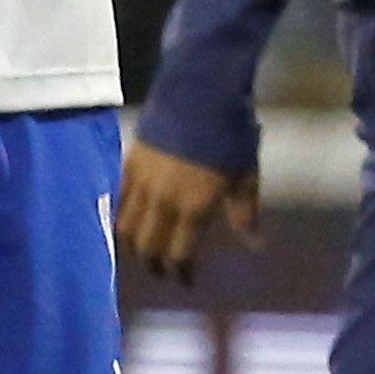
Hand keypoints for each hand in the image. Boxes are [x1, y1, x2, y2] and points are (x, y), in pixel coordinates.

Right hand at [116, 138, 258, 285]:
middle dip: (155, 265)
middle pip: (149, 247)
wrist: (201, 93)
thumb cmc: (230, 135)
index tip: (186, 279)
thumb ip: (245, 214)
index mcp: (193, 208)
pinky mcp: (130, 163)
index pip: (179, 255)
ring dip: (134, 246)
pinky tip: (131, 221)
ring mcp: (143, 183)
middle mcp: (163, 202)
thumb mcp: (245, 176)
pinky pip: (119, 201)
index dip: (181, 273)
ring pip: (127, 229)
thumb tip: (255, 246)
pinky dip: (122, 217)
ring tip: (144, 250)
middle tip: (163, 270)